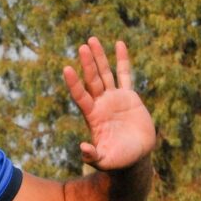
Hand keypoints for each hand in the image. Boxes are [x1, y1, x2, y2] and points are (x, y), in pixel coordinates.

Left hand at [63, 37, 154, 170]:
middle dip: (87, 63)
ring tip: (92, 40)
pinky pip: (125, 74)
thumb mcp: (104, 160)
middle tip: (82, 46)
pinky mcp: (129, 97)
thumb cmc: (117, 161)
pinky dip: (122, 60)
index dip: (74, 83)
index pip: (80, 96)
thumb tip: (82, 148)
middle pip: (92, 80)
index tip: (66, 68)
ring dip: (99, 57)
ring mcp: (113, 99)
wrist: (134, 158)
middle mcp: (100, 104)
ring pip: (105, 73)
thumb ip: (92, 155)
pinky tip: (119, 44)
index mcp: (92, 116)